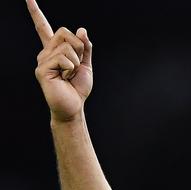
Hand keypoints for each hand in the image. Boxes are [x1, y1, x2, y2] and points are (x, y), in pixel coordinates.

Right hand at [27, 0, 92, 121]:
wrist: (73, 106)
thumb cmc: (78, 87)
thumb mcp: (85, 64)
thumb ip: (85, 47)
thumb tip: (82, 29)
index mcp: (54, 50)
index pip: (43, 27)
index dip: (35, 12)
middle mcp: (45, 52)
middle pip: (66, 32)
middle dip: (79, 47)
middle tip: (75, 65)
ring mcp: (42, 60)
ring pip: (67, 46)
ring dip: (76, 61)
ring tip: (69, 74)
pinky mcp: (42, 68)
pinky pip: (63, 58)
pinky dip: (70, 68)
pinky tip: (64, 78)